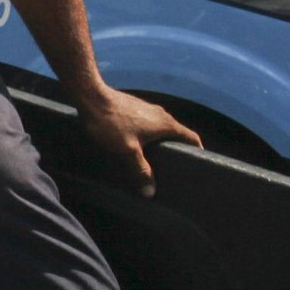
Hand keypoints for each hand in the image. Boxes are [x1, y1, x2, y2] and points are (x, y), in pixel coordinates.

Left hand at [76, 84, 200, 196]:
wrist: (91, 96)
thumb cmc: (111, 122)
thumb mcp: (127, 151)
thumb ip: (141, 171)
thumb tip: (150, 192)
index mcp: (166, 124)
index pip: (192, 138)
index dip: (198, 152)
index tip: (197, 167)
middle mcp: (161, 115)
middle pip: (177, 134)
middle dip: (177, 151)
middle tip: (173, 170)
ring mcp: (148, 110)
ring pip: (161, 129)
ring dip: (161, 143)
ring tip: (154, 161)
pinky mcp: (135, 108)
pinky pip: (149, 125)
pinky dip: (149, 137)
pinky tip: (137, 147)